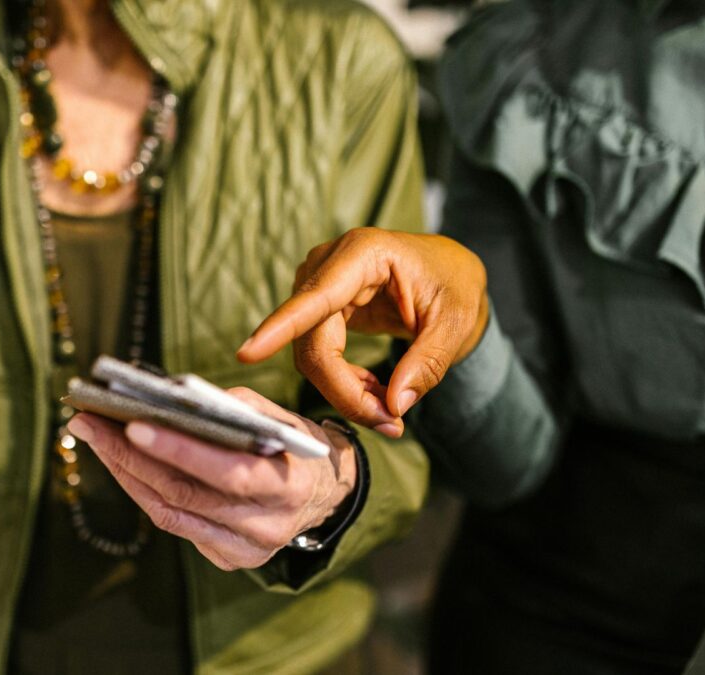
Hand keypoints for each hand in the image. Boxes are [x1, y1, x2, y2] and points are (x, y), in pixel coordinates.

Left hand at [67, 387, 356, 570]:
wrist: (323, 493)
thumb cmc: (290, 443)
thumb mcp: (278, 417)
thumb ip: (234, 408)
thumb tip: (174, 395)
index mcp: (286, 485)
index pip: (226, 471)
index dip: (178, 450)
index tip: (132, 424)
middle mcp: (265, 526)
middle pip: (183, 495)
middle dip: (129, 456)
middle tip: (90, 422)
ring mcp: (244, 548)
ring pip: (169, 513)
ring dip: (124, 472)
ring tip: (94, 436)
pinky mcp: (228, 558)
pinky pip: (174, 524)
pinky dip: (143, 491)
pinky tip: (120, 462)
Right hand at [236, 228, 487, 435]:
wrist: (448, 273)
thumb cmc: (454, 286)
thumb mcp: (457, 322)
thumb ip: (427, 363)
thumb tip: (393, 405)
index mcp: (363, 253)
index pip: (315, 299)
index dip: (279, 329)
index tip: (247, 354)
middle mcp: (329, 263)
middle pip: (312, 341)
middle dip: (344, 390)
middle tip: (390, 423)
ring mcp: (317, 283)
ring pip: (309, 354)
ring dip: (344, 390)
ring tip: (390, 407)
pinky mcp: (317, 307)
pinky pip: (316, 354)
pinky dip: (342, 381)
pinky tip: (374, 390)